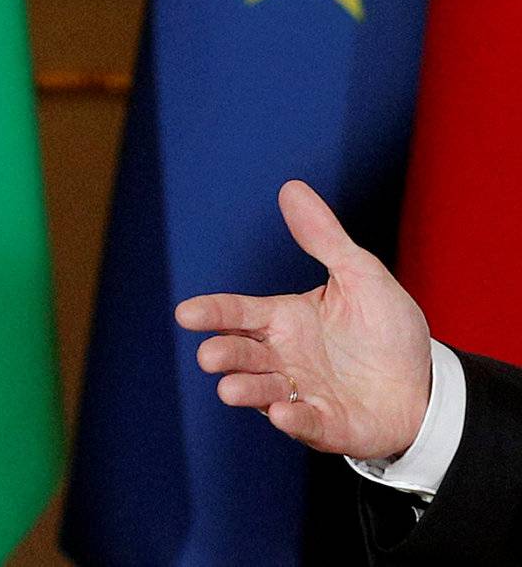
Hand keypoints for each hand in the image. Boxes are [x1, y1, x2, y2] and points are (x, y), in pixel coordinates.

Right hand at [175, 180, 432, 460]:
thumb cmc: (386, 329)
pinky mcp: (330, 425)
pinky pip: (307, 423)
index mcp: (285, 320)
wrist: (427, 385)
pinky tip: (282, 412)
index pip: (239, 313)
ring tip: (230, 390)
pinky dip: (293, 420)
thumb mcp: (360, 275)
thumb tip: (292, 188)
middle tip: (209, 357)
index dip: (212, 313)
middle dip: (224, 355)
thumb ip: (324, 238)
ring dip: (247, 390)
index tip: (186, 314)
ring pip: (264, 391)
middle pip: (243, 354)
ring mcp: (304, 393)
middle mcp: (285, 357)